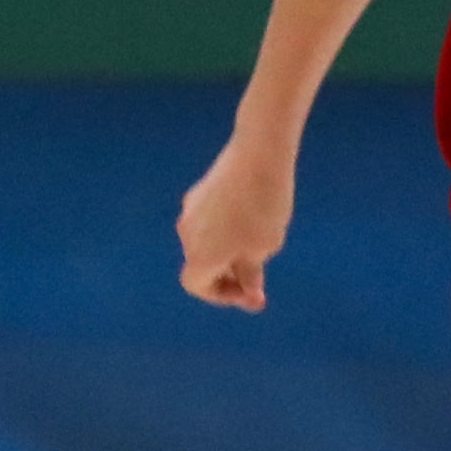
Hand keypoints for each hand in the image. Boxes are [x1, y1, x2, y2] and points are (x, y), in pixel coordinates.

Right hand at [177, 137, 293, 310]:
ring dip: (228, 250)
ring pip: (207, 241)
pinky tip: (254, 216)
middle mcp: (188, 235)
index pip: (197, 286)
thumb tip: (247, 289)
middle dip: (229, 273)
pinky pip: (210, 220)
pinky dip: (226, 228)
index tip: (247, 292)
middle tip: (260, 275)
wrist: (258, 156)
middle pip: (202, 263)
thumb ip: (251, 273)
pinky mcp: (200, 190)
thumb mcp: (263, 248)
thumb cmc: (263, 209)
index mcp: (200, 256)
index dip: (221, 295)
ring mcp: (191, 210)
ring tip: (261, 242)